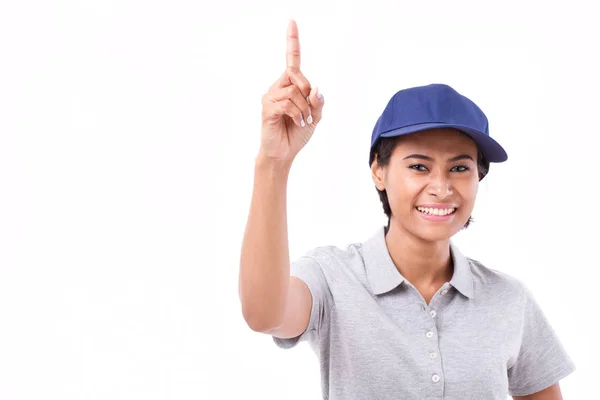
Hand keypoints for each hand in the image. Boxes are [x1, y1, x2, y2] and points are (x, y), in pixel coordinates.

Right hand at [259, 20, 324, 163]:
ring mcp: (270, 96)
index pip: (292, 60)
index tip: (292, 21)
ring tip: (302, 120)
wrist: (283, 153)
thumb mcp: (315, 117)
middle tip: (309, 112)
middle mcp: (278, 87)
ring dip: (304, 108)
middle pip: (297, 75)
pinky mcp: (268, 108)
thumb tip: (316, 87)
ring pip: (294, 91)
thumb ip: (318, 101)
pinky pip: (287, 103)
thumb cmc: (297, 133)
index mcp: (290, 85)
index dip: (292, 41)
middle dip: (308, 93)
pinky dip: (297, 114)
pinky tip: (297, 123)